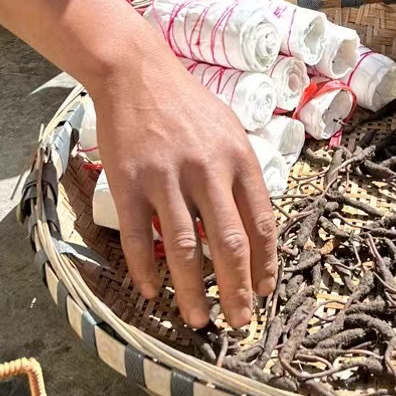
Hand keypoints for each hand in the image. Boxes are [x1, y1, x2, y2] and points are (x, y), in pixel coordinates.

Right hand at [88, 51, 276, 327]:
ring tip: (199, 320)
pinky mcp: (129, 183)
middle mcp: (207, 170)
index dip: (265, 263)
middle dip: (237, 290)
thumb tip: (255, 228)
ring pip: (186, 249)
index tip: (264, 292)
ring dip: (194, 292)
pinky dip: (146, 270)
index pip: (261, 222)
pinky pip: (140, 237)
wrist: (135, 73)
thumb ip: (242, 174)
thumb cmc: (187, 104)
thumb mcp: (229, 130)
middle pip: (229, 243)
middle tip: (240, 322)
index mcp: (239, 158)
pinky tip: (152, 292)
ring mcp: (166, 177)